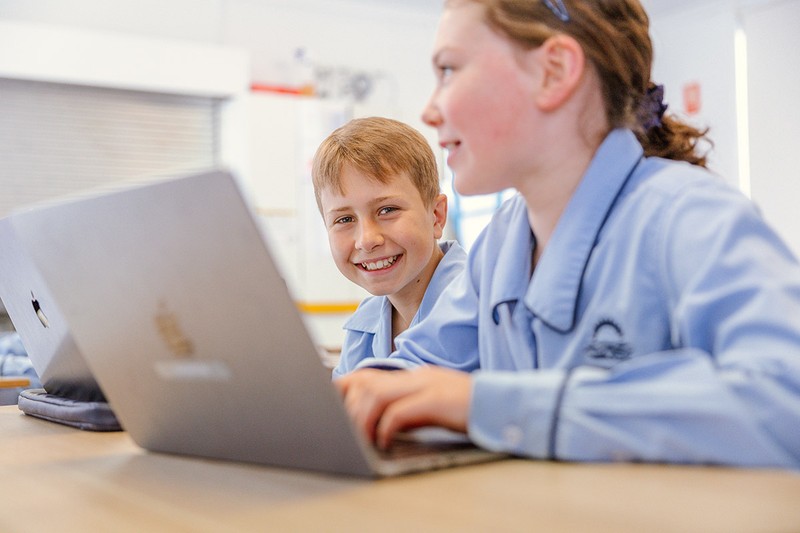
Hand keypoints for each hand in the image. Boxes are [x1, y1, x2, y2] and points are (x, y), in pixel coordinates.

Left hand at [335, 366, 471, 449]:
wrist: (503, 404)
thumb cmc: (468, 410)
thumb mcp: (433, 404)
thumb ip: (408, 406)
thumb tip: (380, 421)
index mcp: (414, 376)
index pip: (369, 375)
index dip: (344, 388)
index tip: (330, 404)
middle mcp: (417, 377)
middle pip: (367, 382)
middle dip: (347, 405)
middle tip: (341, 426)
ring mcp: (426, 386)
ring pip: (377, 395)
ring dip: (363, 419)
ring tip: (362, 438)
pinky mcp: (436, 401)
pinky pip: (400, 412)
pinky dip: (386, 427)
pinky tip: (384, 440)